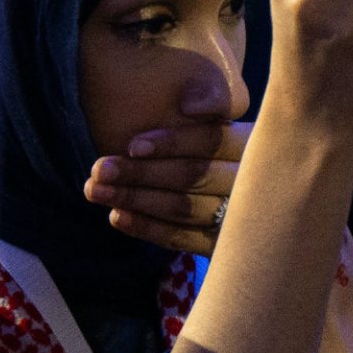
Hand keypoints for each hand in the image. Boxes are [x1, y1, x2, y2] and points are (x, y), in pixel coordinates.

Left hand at [84, 119, 248, 252]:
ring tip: (95, 191)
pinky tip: (118, 217)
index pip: (212, 141)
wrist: (258, 220)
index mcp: (254, 145)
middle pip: (192, 176)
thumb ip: (210, 117)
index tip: (132, 146)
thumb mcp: (231, 130)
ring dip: (135, 199)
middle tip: (98, 170)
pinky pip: (182, 239)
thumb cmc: (232, 158)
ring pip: (184, 208)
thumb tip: (188, 107)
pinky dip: (148, 228)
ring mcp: (241, 219)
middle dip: (141, 173)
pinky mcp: (224, 245)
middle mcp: (254, 183)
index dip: (172, 143)